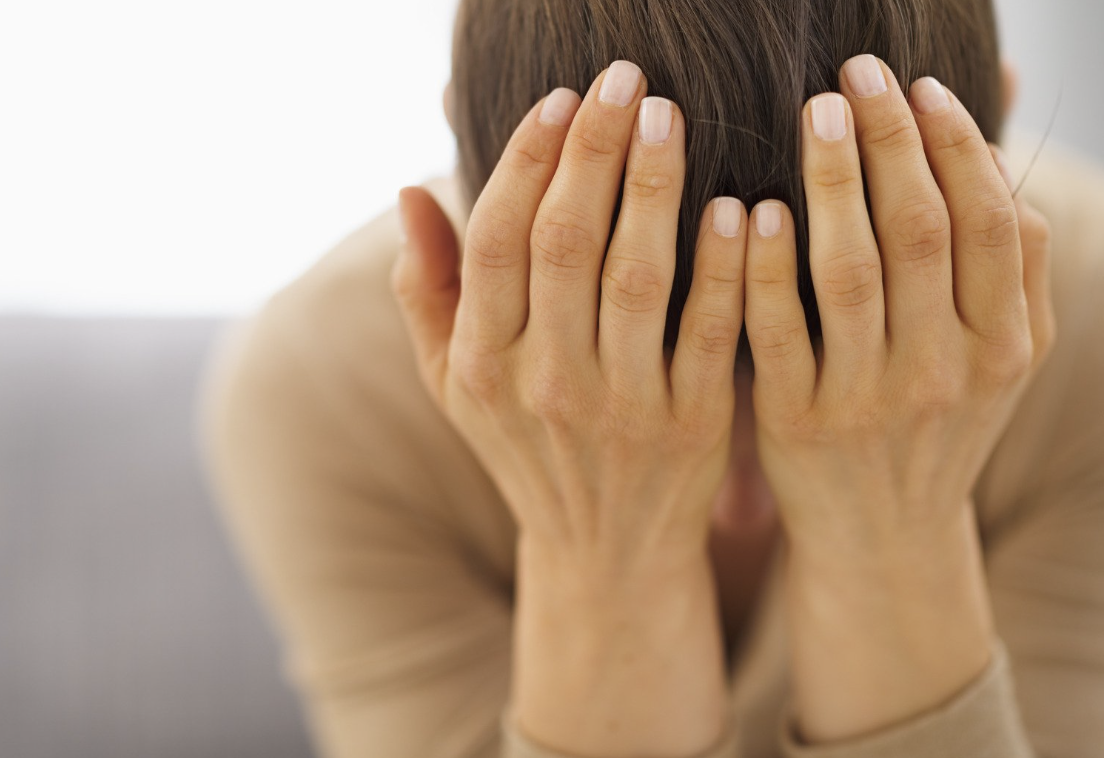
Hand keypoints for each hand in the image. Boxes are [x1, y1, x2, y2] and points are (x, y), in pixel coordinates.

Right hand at [391, 62, 750, 571]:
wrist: (604, 552)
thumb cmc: (527, 450)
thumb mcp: (456, 385)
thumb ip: (428, 291)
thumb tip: (409, 191)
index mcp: (481, 365)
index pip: (496, 241)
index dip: (524, 160)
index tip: (561, 98)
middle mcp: (542, 384)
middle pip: (563, 243)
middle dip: (594, 150)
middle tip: (626, 79)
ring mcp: (619, 407)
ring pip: (635, 277)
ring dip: (653, 188)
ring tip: (670, 115)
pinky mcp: (690, 427)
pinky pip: (708, 332)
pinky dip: (724, 267)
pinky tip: (738, 205)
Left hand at [741, 54, 1054, 741]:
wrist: (881, 535)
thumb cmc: (935, 423)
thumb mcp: (998, 357)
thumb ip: (1013, 265)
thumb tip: (1003, 153)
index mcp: (1004, 346)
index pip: (988, 221)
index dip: (953, 144)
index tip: (915, 86)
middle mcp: (944, 372)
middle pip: (918, 231)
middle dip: (887, 140)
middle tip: (853, 75)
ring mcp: (868, 400)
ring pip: (850, 272)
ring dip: (830, 182)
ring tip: (812, 114)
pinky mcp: (798, 422)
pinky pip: (779, 332)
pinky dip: (767, 267)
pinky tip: (752, 209)